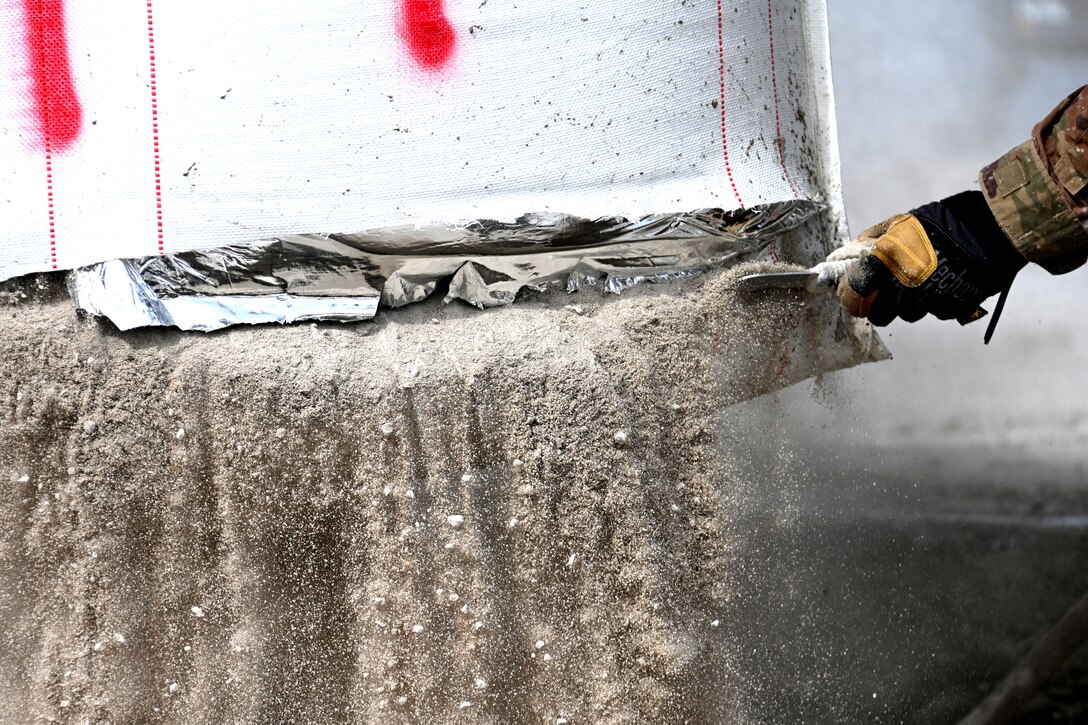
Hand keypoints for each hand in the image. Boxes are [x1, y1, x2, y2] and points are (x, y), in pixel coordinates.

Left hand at [834, 191, 1027, 327]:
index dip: (849, 294)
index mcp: (884, 263)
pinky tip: (942, 282)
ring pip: (907, 315)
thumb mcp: (901, 222)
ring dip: (909, 303)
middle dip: (879, 304)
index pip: (851, 294)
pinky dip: (934, 301)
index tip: (853, 289)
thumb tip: (850, 252)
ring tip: (921, 280)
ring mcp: (927, 301)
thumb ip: (872, 239)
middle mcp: (902, 287)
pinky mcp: (951, 308)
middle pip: (877, 315)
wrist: (993, 231)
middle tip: (887, 288)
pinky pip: (934, 312)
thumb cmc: (943, 222)